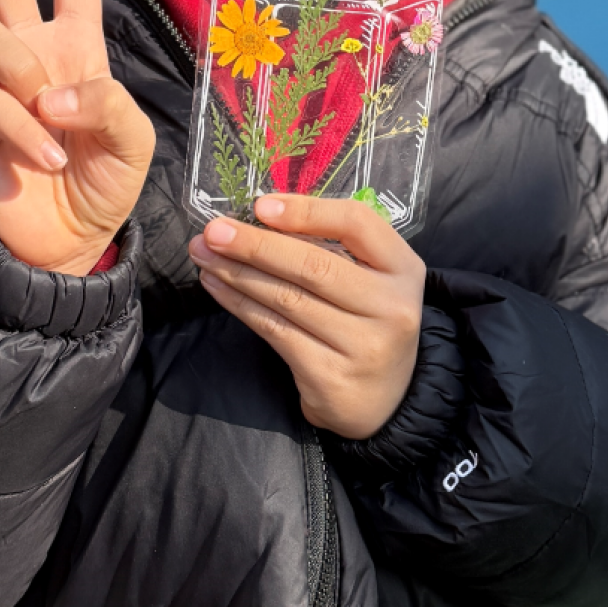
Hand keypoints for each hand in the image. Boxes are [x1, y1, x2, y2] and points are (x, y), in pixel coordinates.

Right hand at [0, 0, 155, 277]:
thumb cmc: (103, 184)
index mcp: (74, 49)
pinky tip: (43, 157)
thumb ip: (107, 103)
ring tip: (48, 117)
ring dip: (22, 72)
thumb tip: (50, 92)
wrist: (68, 245)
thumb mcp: (133, 141)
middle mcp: (28, 57)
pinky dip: (24, 131)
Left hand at [188, 192, 424, 438]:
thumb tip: (258, 218)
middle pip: (314, 265)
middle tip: (213, 231)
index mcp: (403, 267)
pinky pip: (275, 331)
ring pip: (287, 299)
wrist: (383, 400)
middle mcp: (391, 305)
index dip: (306, 211)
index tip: (260, 206)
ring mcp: (364, 344)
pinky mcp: (331, 376)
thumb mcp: (369, 279)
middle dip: (255, 245)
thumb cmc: (365, 322)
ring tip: (204, 255)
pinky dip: (240, 305)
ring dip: (238, 273)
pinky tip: (217, 288)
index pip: (357, 223)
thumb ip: (331, 247)